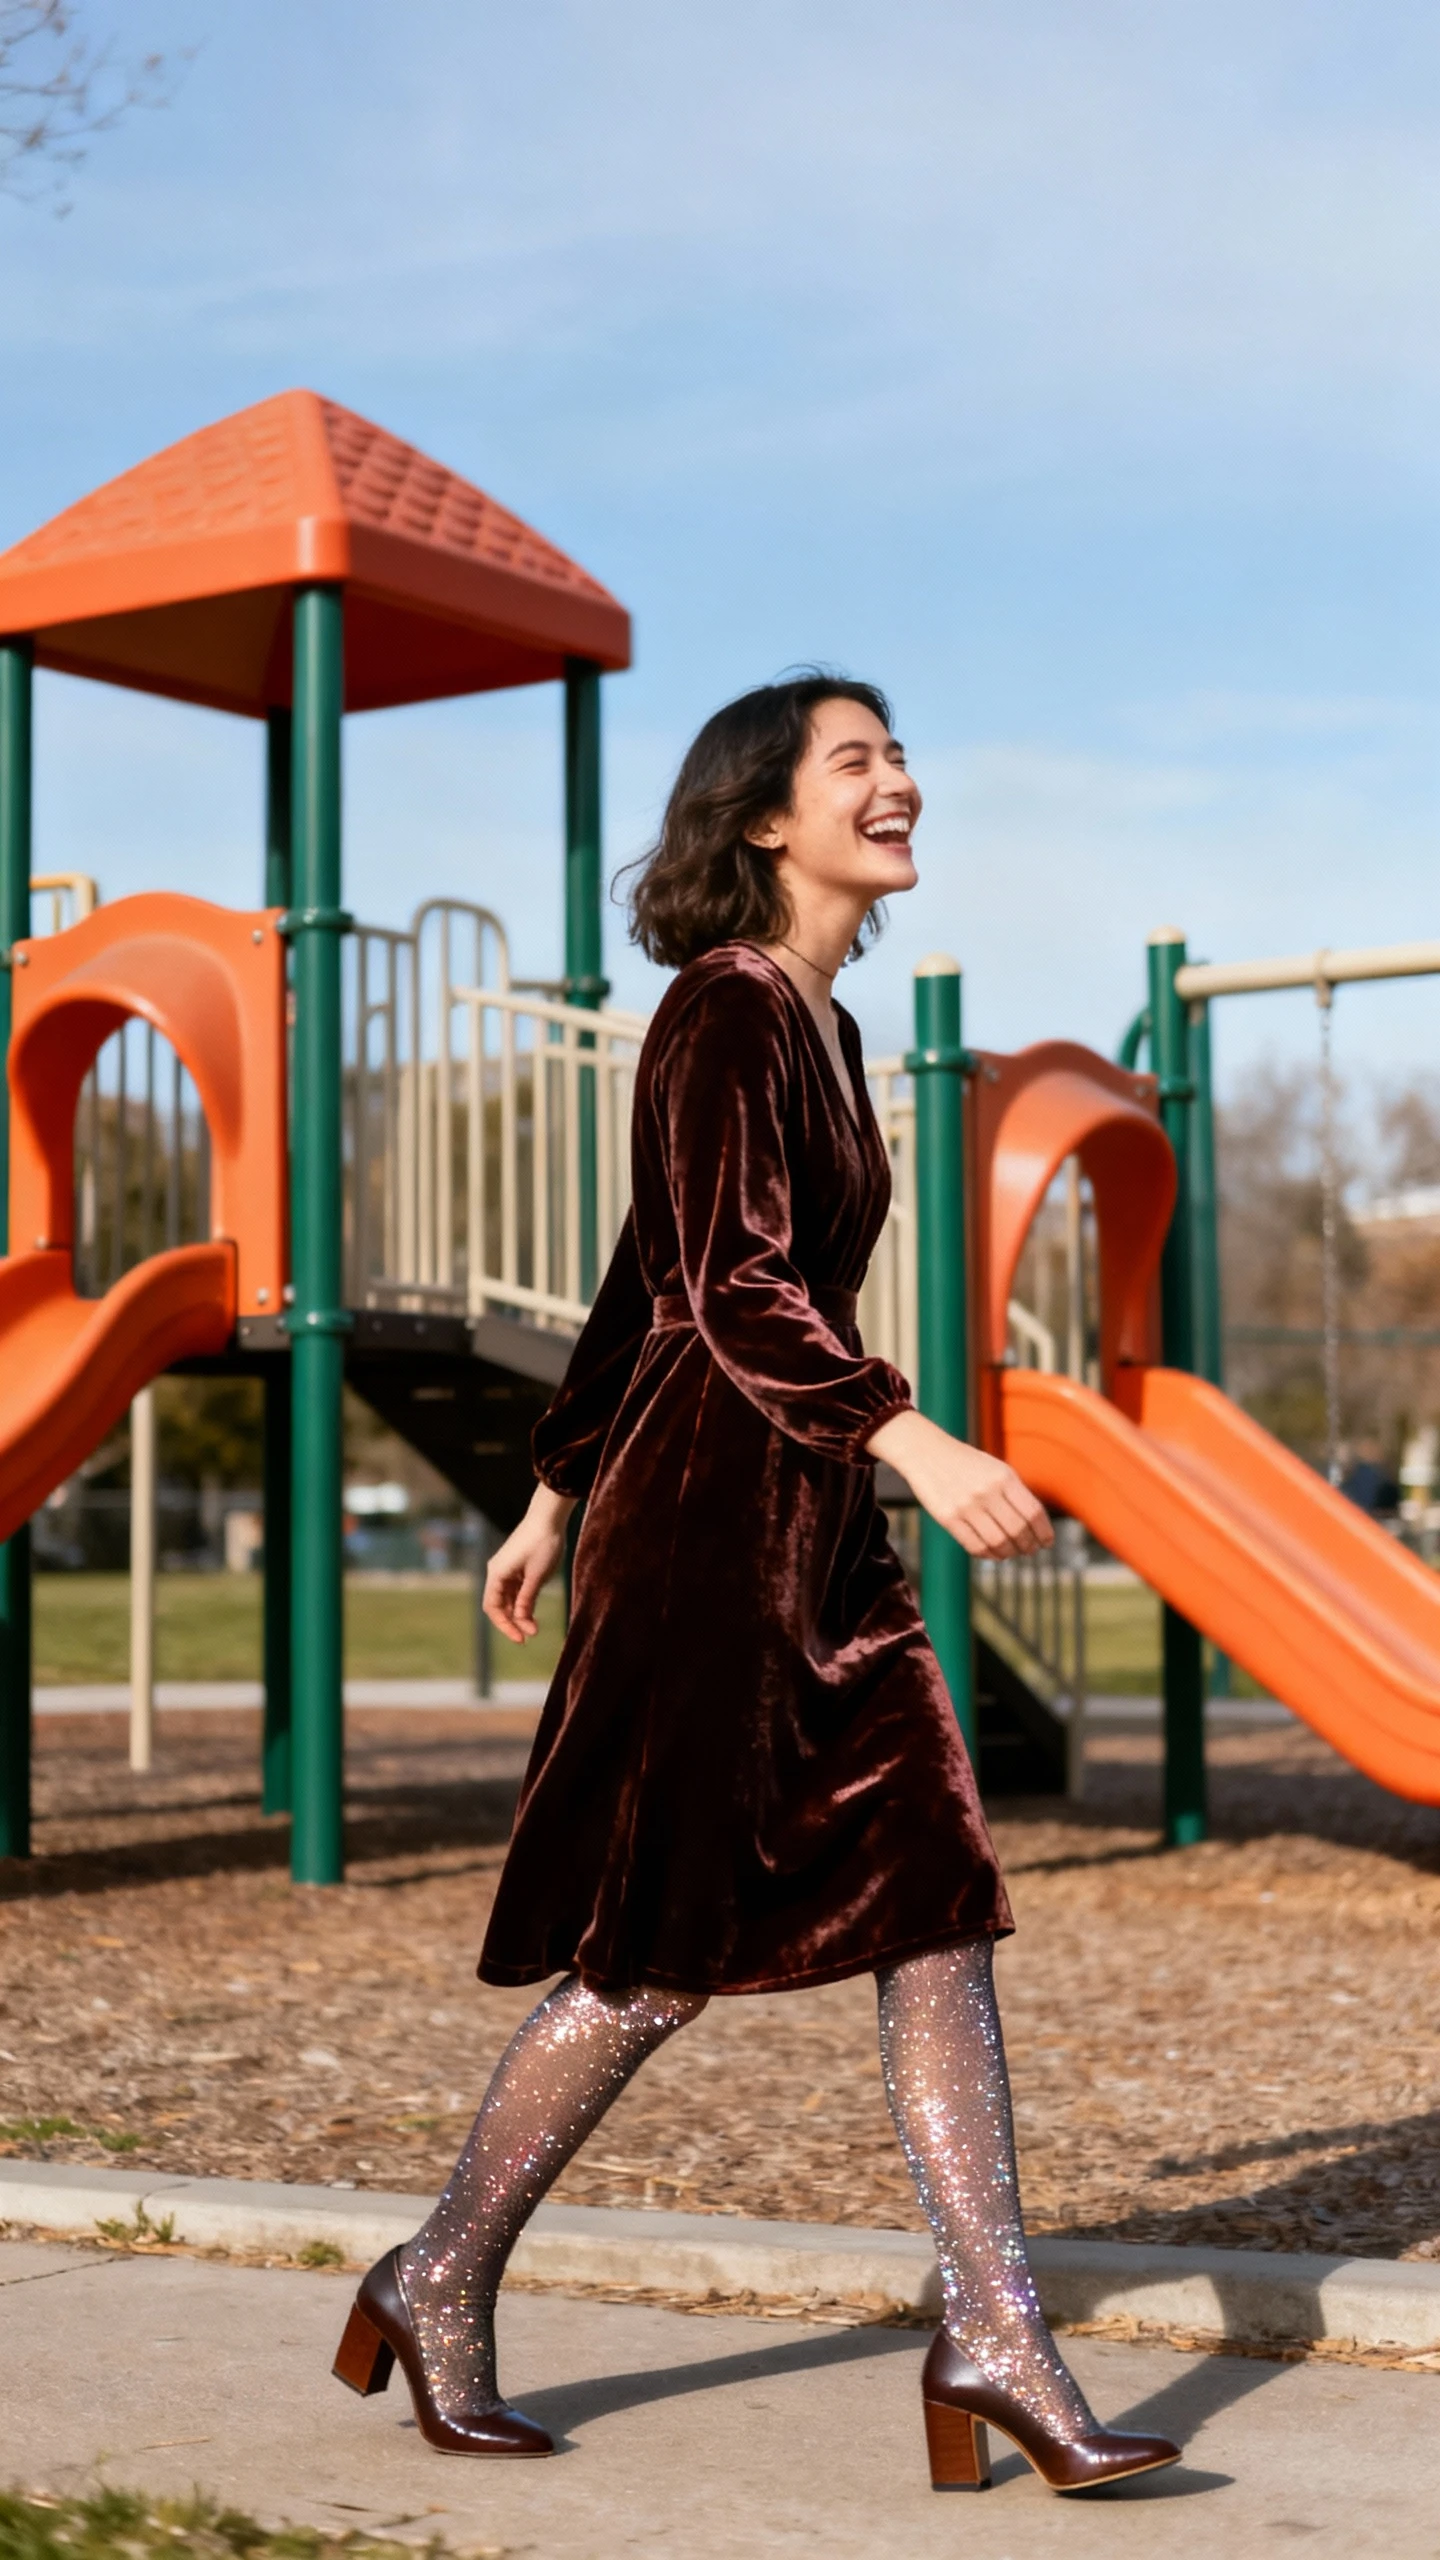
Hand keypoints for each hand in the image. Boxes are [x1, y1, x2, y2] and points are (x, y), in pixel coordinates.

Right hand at [483, 1484, 576, 1641]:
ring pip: (508, 1599)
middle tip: (530, 1635)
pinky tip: (533, 1613)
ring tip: (535, 1627)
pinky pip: (516, 1591)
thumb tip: (522, 1621)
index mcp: (497, 1573)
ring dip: (519, 1614)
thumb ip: (527, 1599)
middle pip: (499, 1605)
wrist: (549, 1517)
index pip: (492, 1607)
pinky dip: (523, 1603)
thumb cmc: (543, 1543)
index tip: (520, 1638)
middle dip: (513, 1622)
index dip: (504, 1625)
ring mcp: (507, 1569)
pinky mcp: (516, 1567)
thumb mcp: (537, 1575)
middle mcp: (497, 1572)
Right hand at [867, 1409, 1052, 1559]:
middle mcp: (987, 1491)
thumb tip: (1035, 1527)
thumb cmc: (966, 1463)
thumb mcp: (996, 1468)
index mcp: (1004, 1476)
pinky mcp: (948, 1518)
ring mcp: (966, 1506)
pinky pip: (975, 1546)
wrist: (926, 1452)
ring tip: (1011, 1553)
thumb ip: (1015, 1493)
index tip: (1046, 1542)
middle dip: (1028, 1546)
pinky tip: (992, 1553)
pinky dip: (988, 1554)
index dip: (1044, 1532)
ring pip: (998, 1542)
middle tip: (1029, 1550)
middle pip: (1018, 1530)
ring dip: (1009, 1553)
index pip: (1033, 1512)